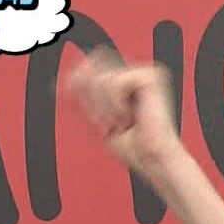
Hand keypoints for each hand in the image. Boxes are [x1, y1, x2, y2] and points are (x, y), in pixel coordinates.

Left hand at [67, 49, 184, 176]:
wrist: (151, 159)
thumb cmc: (132, 146)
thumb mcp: (99, 117)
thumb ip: (85, 96)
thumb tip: (72, 78)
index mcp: (127, 81)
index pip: (94, 64)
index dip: (80, 79)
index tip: (78, 102)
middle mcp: (136, 73)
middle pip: (95, 69)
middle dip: (94, 102)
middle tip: (109, 124)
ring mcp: (144, 73)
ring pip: (102, 79)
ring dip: (106, 109)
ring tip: (122, 122)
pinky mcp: (150, 77)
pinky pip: (114, 82)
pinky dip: (116, 105)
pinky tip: (130, 116)